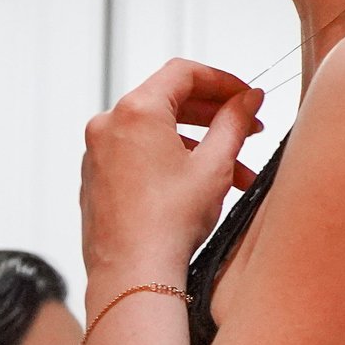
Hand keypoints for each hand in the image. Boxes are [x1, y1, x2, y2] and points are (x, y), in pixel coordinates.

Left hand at [81, 60, 263, 281]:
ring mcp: (97, 153)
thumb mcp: (215, 165)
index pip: (183, 73)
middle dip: (214, 115)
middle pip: (168, 101)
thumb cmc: (169, 222)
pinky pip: (137, 155)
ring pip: (156, 133)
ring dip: (198, 145)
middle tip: (248, 128)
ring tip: (237, 171)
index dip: (222, 80)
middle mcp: (108, 125)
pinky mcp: (96, 178)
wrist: (133, 271)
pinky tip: (201, 184)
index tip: (247, 96)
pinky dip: (170, 161)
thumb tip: (248, 99)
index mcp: (135, 111)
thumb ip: (234, 122)